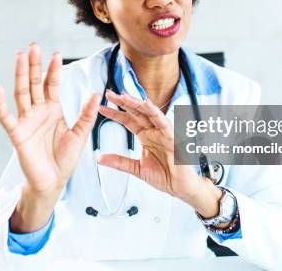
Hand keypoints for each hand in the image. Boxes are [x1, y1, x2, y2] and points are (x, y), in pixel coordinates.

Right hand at [0, 43, 100, 195]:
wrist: (53, 181)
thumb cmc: (65, 159)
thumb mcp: (80, 135)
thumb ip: (87, 115)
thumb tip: (97, 93)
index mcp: (52, 109)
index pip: (51, 84)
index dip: (53, 70)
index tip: (56, 53)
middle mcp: (37, 111)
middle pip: (33, 83)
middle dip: (33, 65)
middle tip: (33, 46)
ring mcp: (26, 121)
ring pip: (20, 93)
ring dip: (19, 75)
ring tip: (19, 57)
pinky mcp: (16, 134)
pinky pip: (5, 116)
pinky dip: (0, 103)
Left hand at [97, 90, 218, 213]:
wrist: (180, 186)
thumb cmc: (164, 175)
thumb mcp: (136, 168)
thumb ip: (119, 162)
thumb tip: (101, 158)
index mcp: (145, 136)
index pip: (127, 120)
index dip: (114, 113)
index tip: (102, 108)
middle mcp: (153, 131)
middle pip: (136, 112)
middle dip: (123, 103)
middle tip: (110, 94)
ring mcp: (162, 132)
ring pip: (148, 112)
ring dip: (136, 103)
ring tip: (124, 97)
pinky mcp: (172, 136)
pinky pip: (163, 121)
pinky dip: (155, 112)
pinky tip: (146, 104)